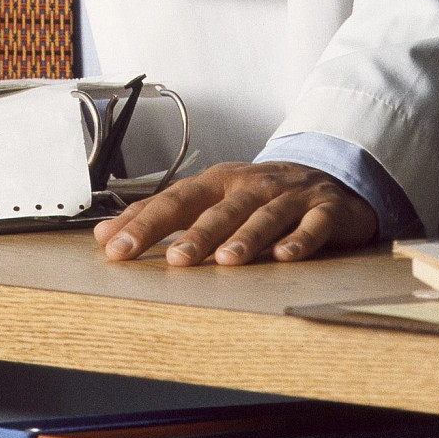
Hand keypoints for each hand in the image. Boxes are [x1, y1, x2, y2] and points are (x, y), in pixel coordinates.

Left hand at [92, 161, 377, 266]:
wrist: (330, 176)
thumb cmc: (261, 194)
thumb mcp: (213, 198)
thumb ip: (164, 215)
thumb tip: (108, 234)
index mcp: (218, 182)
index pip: (174, 201)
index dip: (144, 223)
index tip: (114, 247)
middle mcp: (249, 186)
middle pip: (218, 209)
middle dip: (194, 233)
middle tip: (173, 260)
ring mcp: (288, 197)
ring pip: (263, 216)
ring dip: (244, 238)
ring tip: (225, 261)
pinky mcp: (323, 211)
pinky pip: (312, 226)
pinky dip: (299, 240)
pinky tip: (284, 256)